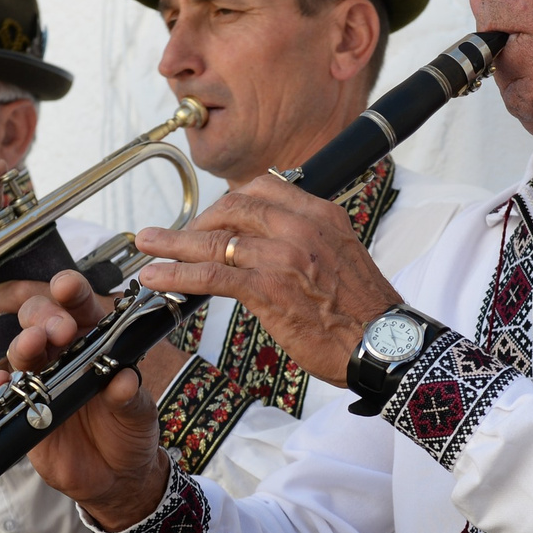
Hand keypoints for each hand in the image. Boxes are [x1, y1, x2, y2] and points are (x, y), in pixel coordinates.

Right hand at [0, 272, 171, 529]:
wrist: (117, 477)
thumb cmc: (130, 431)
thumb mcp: (139, 413)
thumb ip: (130, 397)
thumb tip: (124, 380)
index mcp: (94, 342)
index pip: (80, 307)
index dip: (71, 292)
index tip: (68, 287)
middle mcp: (63, 355)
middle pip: (41, 320)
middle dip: (45, 316)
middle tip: (58, 330)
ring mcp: (41, 382)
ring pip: (22, 352)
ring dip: (23, 344)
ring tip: (31, 345)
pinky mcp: (25, 412)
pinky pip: (5, 395)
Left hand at [133, 172, 401, 381]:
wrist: (386, 344)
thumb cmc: (364, 313)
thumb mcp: (341, 256)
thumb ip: (306, 242)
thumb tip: (269, 246)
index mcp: (320, 214)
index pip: (262, 188)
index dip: (227, 201)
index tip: (212, 217)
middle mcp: (300, 226)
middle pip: (231, 208)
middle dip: (197, 223)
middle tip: (178, 239)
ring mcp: (282, 255)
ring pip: (214, 241)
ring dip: (173, 245)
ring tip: (146, 247)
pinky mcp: (268, 288)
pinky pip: (211, 276)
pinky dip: (177, 275)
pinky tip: (156, 279)